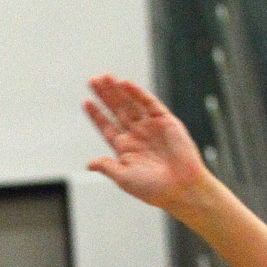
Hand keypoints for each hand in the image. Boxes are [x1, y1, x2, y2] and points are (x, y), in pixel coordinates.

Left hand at [84, 75, 210, 211]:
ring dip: (118, 91)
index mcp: (125, 149)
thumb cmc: (152, 188)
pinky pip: (149, 103)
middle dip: (105, 96)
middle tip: (93, 80)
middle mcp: (137, 135)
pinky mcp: (165, 121)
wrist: (180, 187)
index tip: (86, 102)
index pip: (107, 127)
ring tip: (105, 77)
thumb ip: (107, 167)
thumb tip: (89, 163)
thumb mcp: (124, 178)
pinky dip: (138, 93)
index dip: (96, 115)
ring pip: (130, 104)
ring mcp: (150, 126)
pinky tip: (125, 84)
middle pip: (117, 110)